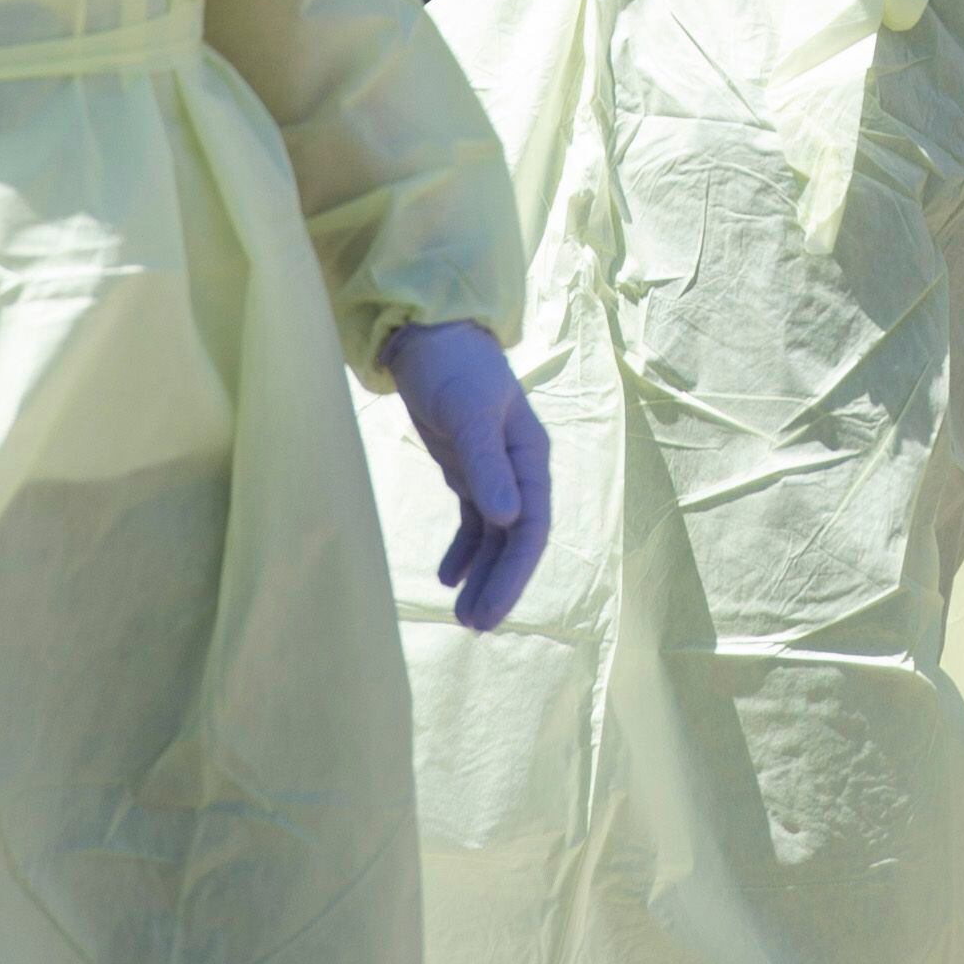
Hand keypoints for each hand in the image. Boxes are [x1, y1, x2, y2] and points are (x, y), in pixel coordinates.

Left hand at [387, 321, 551, 631]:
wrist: (431, 338)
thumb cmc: (455, 370)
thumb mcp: (469, 416)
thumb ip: (487, 466)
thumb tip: (509, 520)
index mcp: (530, 457)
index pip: (532, 525)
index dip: (516, 572)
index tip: (493, 610)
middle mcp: (518, 470)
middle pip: (516, 539)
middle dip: (500, 583)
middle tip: (475, 626)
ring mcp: (494, 471)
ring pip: (496, 537)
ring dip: (483, 574)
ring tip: (462, 615)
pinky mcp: (469, 471)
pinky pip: (474, 522)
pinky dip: (465, 551)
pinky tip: (448, 577)